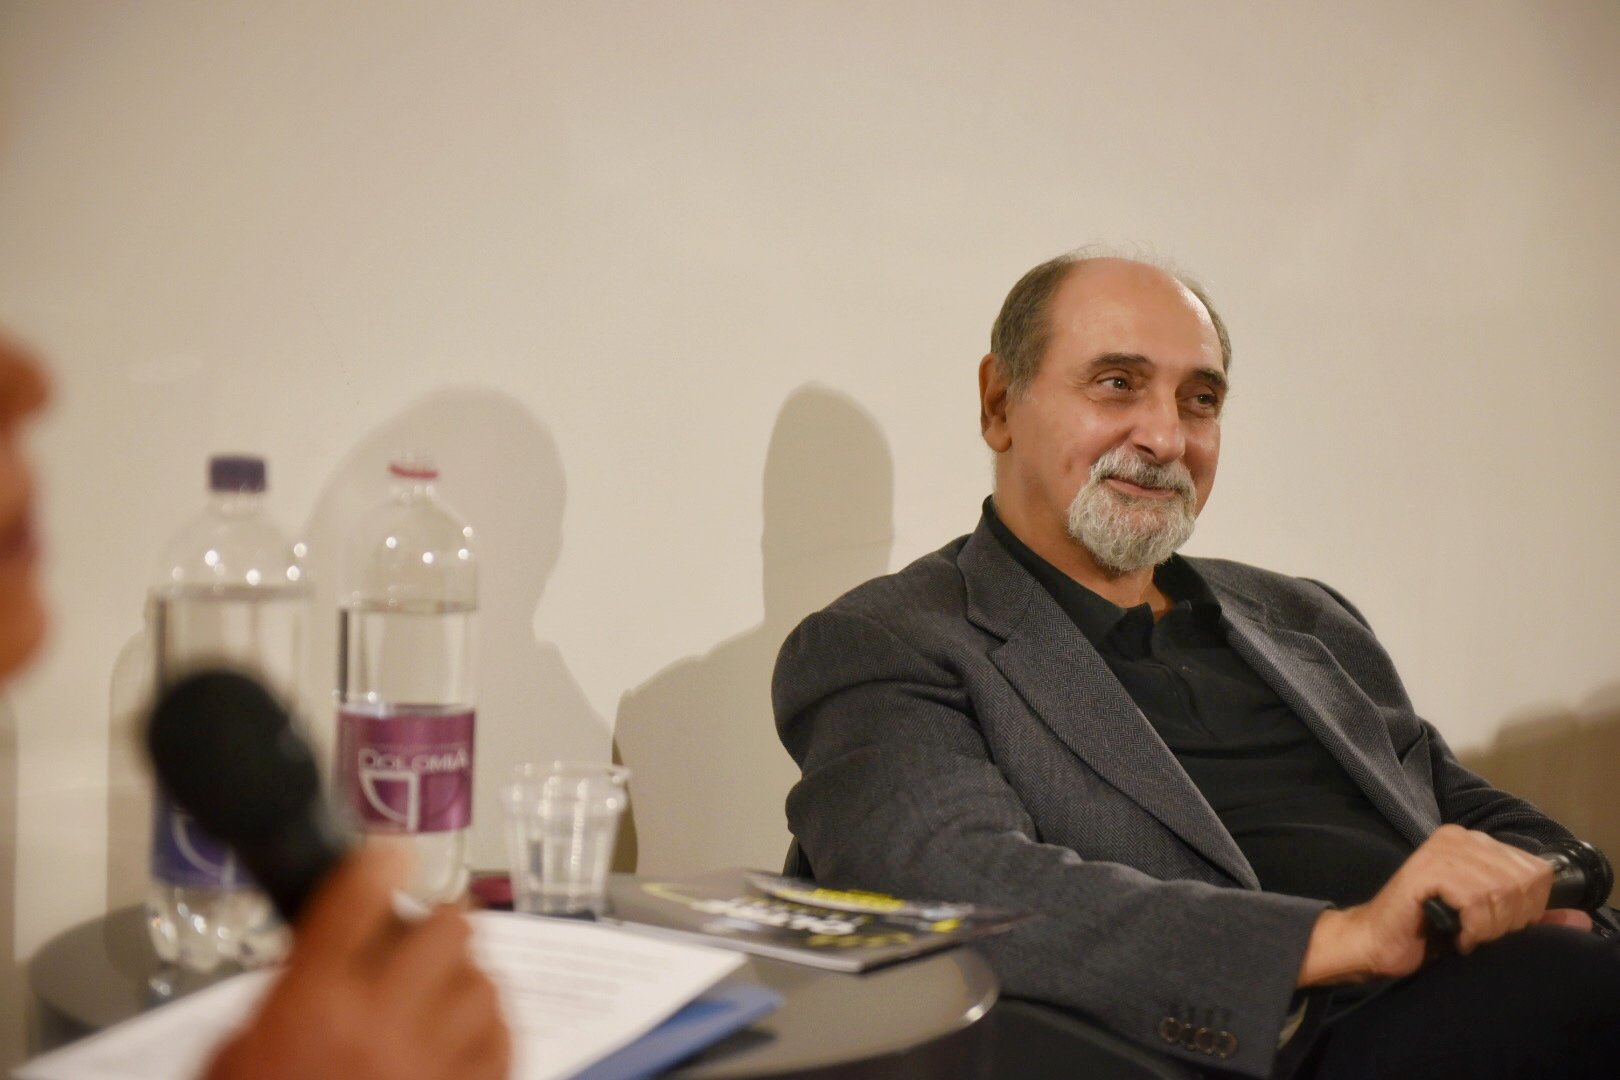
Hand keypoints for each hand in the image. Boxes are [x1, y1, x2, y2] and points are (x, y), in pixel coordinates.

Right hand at [203, 846, 510, 1079]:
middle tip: (419, 935)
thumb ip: (282, 1002)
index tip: (388, 854)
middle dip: (434, 923)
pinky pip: (506, 1043)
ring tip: (443, 991)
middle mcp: (380, 1026)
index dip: (377, 864)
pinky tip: (469, 1036)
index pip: (359, 899)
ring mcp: (432, 1069)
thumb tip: (321, 965)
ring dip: (465, 979)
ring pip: (485, 982)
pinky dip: (491, 1031)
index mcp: (312, 1006)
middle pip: (445, 927)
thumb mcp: (233, 1060)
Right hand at [1299, 824, 1554, 986]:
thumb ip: (1533, 918)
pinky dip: (1471, 928)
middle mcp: (1461, 837)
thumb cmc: (1431, 933)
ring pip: (1501, 892)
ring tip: (1464, 936)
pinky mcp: (1427, 868)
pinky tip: (1453, 935)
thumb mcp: (1491, 924)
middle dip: (1507, 921)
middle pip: (1522, 883)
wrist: (1377, 943)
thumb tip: (1581, 920)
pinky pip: (1476, 900)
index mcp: (1477, 843)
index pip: (1537, 872)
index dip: (1527, 910)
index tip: (1496, 927)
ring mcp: (1442, 849)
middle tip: (1478, 934)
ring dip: (1488, 928)